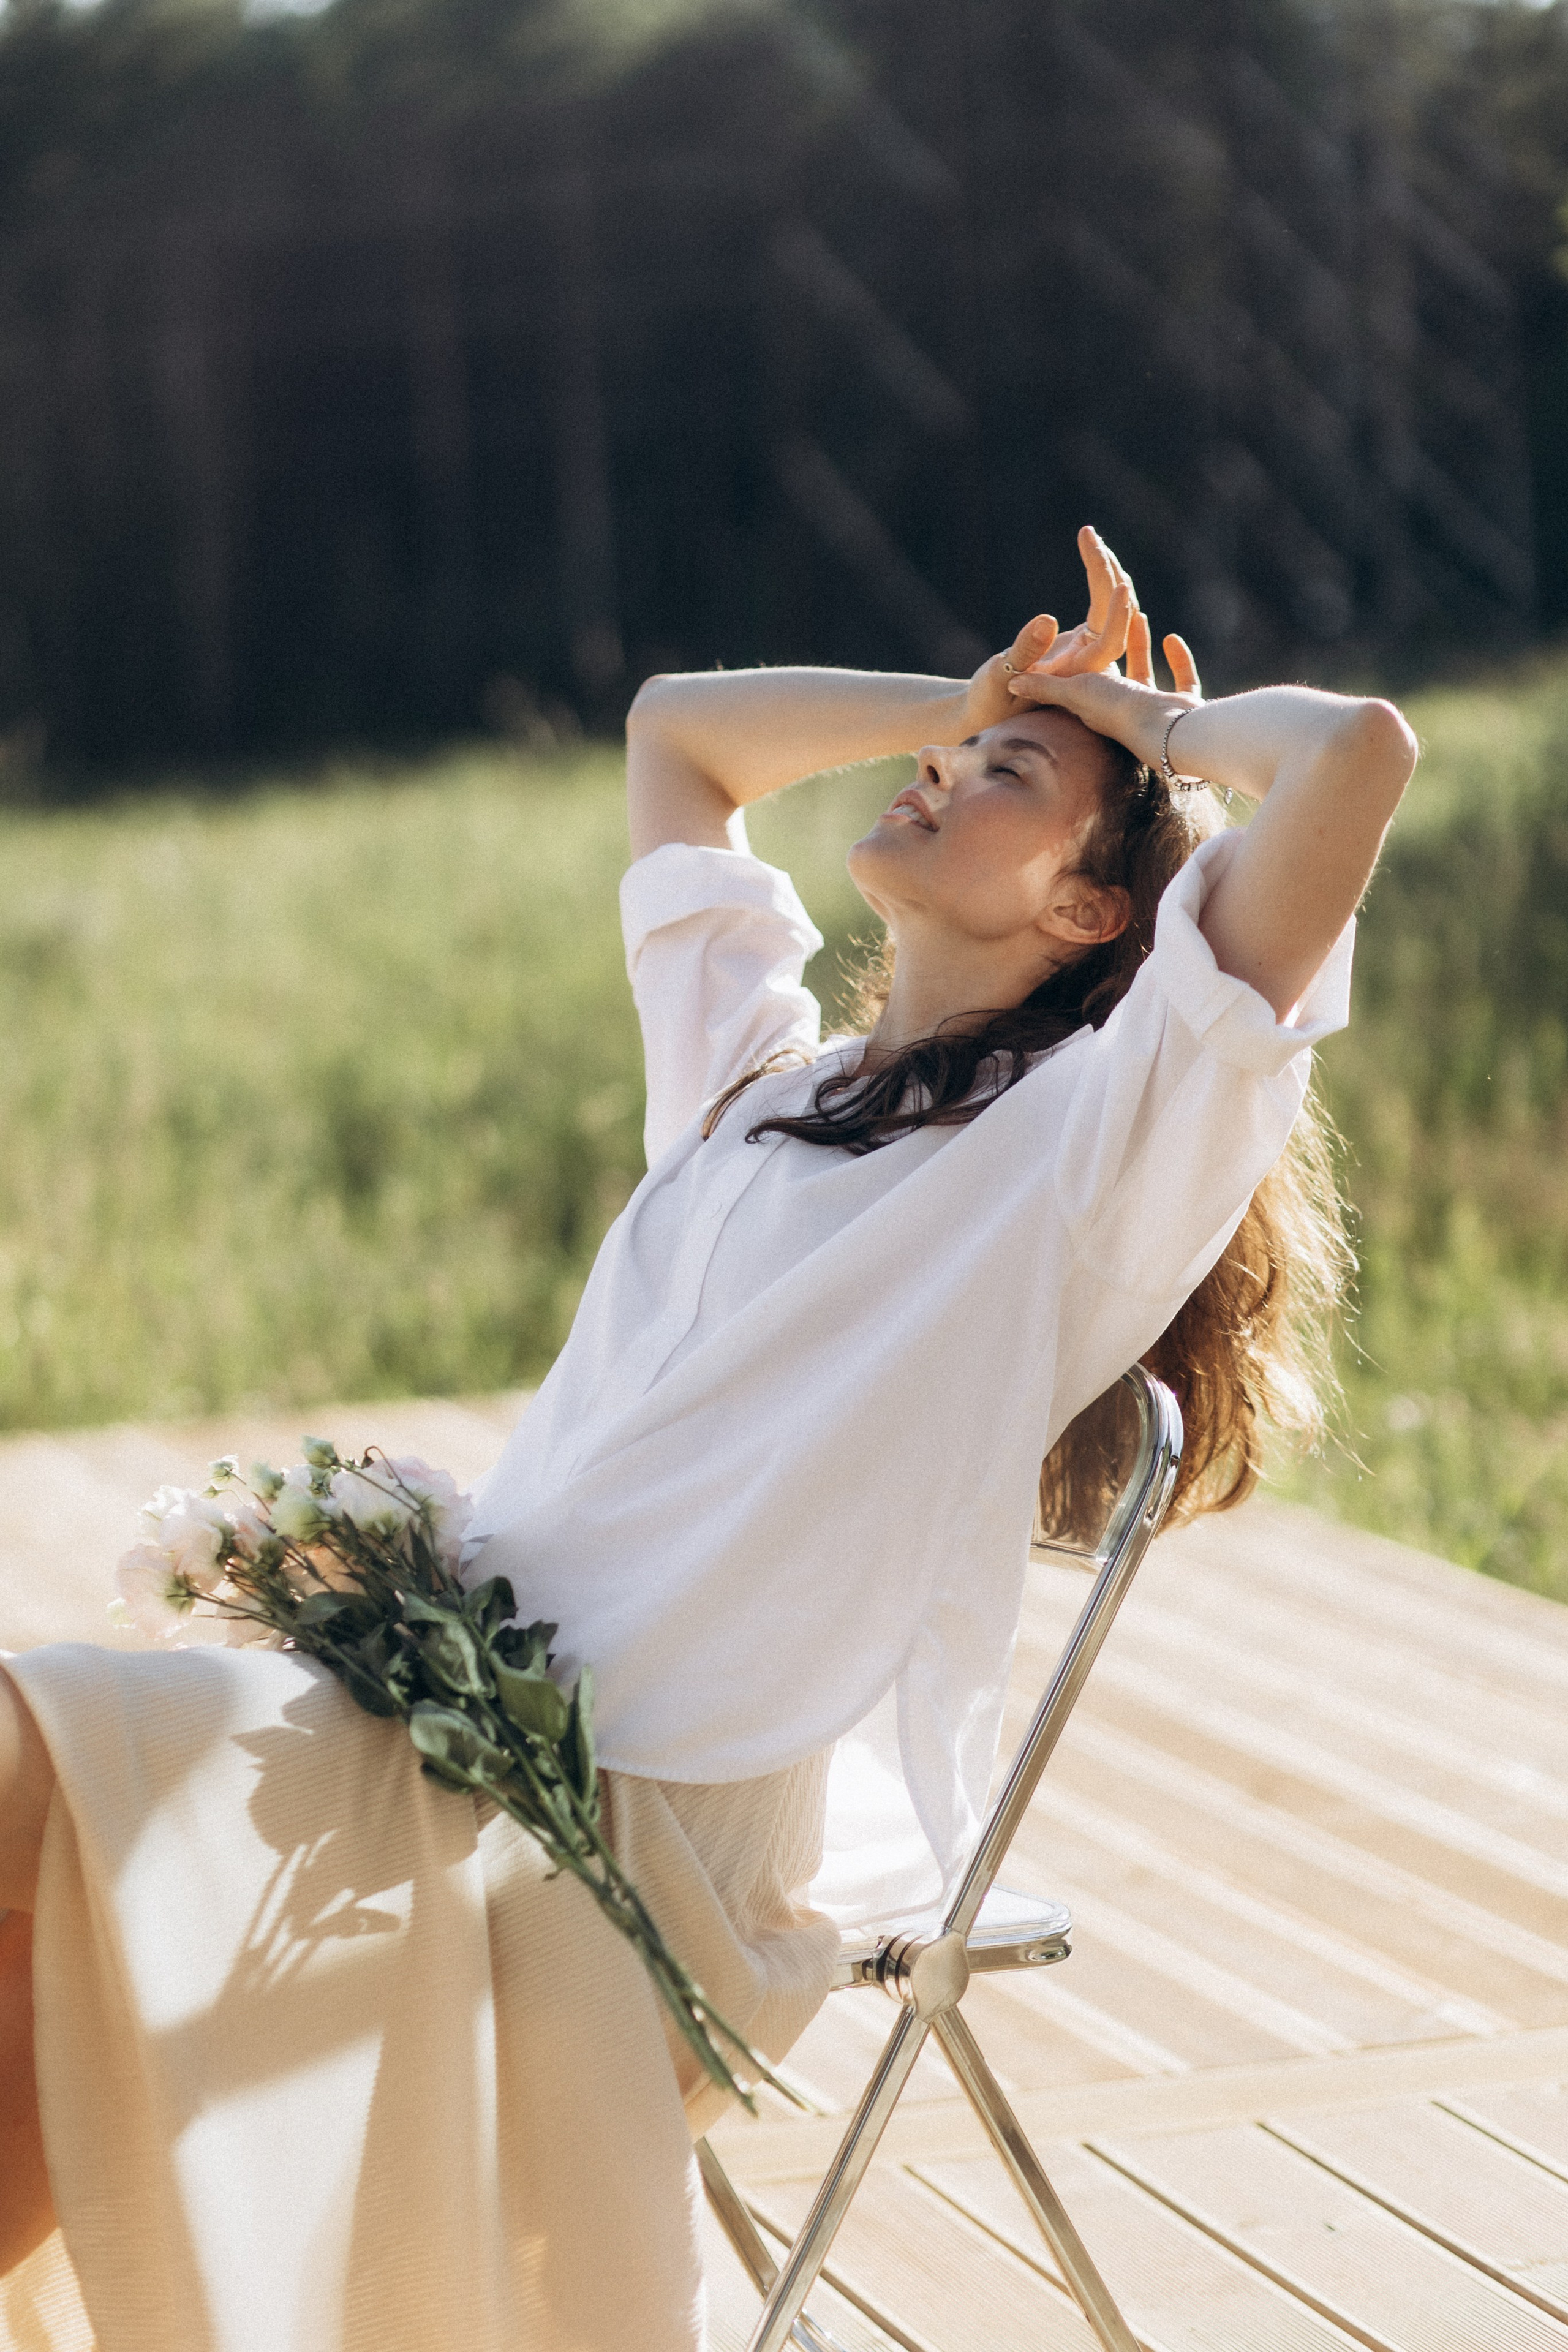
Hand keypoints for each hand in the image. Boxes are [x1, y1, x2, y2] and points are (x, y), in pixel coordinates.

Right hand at [956, 525, 1139, 736]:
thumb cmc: (990, 700)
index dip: (1118, 615)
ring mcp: (1090, 651)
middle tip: (1089, 535)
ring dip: (1105, 571)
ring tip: (1089, 536)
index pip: (1110, 643)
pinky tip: (1095, 554)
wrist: (988, 709)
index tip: (1121, 584)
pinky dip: (1099, 580)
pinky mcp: (1083, 641)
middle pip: (1117, 616)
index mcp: (1079, 676)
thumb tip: (1047, 620)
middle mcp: (1092, 663)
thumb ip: (1024, 652)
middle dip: (1107, 573)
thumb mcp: (999, 677)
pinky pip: (1103, 607)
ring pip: (1112, 609)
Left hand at [1005, 620, 1204, 774]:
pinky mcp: (1181, 705)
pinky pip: (1182, 678)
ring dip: (1140, 643)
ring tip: (1138, 614)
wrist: (1168, 732)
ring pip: (1145, 672)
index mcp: (1095, 705)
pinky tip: (1171, 637)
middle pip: (1114, 670)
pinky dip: (1178, 658)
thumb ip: (1045, 688)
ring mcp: (1155, 708)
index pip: (1080, 678)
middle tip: (1110, 610)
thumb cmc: (1118, 710)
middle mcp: (1124, 709)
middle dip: (1111, 640)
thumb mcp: (1073, 694)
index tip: (1071, 633)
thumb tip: (1011, 683)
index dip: (1074, 658)